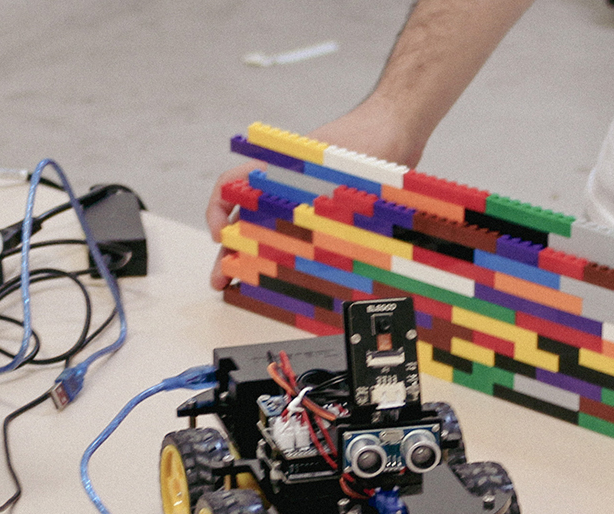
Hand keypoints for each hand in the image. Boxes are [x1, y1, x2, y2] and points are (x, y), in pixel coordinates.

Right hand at [207, 106, 425, 290]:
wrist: (396, 127)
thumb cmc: (366, 138)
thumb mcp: (335, 168)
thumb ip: (318, 197)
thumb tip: (304, 235)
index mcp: (276, 169)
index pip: (230, 186)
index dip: (217, 212)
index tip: (219, 237)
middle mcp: (283, 185)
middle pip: (245, 219)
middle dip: (231, 251)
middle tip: (221, 280)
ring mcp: (301, 198)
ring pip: (269, 231)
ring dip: (256, 257)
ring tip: (246, 285)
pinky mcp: (322, 209)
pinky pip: (297, 235)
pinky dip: (287, 254)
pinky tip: (287, 275)